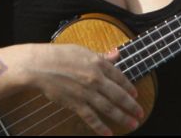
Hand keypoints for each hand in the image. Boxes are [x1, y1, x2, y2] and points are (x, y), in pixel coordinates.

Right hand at [25, 44, 142, 135]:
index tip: (135, 95)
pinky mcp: (76, 103)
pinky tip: (109, 134)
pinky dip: (100, 127)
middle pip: (118, 95)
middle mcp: (96, 78)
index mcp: (98, 63)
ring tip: (133, 124)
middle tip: (140, 113)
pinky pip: (91, 118)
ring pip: (109, 108)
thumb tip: (117, 54)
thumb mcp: (83, 51)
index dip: (129, 87)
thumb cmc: (60, 55)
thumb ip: (102, 56)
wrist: (40, 65)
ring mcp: (87, 92)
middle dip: (131, 106)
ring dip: (122, 117)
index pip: (119, 77)